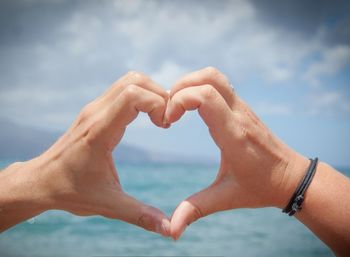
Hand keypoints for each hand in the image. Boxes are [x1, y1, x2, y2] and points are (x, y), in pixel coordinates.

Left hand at [25, 71, 170, 235]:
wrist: (41, 181)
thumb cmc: (71, 191)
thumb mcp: (108, 204)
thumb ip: (140, 215)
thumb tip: (170, 229)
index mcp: (100, 131)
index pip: (133, 95)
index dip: (158, 103)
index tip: (166, 126)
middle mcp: (96, 112)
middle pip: (135, 80)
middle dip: (159, 95)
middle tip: (167, 121)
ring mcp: (94, 108)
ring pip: (129, 81)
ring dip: (151, 93)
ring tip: (160, 118)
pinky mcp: (95, 110)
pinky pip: (123, 90)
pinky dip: (141, 96)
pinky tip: (147, 118)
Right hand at [165, 67, 309, 239]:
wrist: (291, 177)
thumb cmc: (260, 187)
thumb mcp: (225, 198)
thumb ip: (195, 211)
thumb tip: (171, 232)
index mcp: (233, 134)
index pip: (205, 96)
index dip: (179, 100)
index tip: (168, 120)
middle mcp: (238, 114)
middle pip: (209, 77)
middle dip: (180, 87)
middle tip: (169, 110)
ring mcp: (242, 107)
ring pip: (215, 75)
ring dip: (190, 82)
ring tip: (177, 105)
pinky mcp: (241, 107)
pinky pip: (219, 83)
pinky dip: (199, 86)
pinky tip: (191, 106)